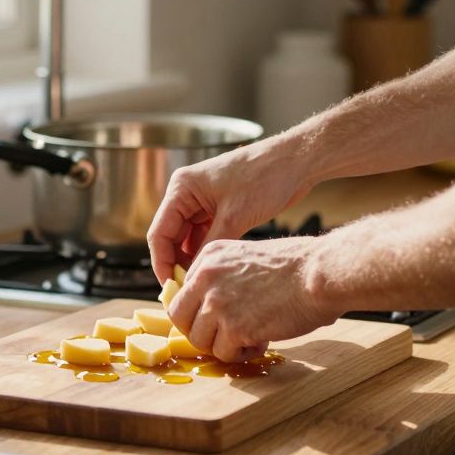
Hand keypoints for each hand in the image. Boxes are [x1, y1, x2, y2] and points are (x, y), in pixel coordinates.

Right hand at [147, 139, 311, 283]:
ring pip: (187, 240)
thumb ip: (210, 247)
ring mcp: (203, 202)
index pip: (159, 233)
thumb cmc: (265, 177)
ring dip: (191, 261)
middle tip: (186, 292)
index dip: (162, 263)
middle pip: (170, 237)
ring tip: (200, 285)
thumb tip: (194, 276)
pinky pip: (204, 236)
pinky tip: (212, 271)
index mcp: (182, 188)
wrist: (295, 162)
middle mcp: (187, 194)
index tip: (171, 288)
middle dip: (176, 264)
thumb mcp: (235, 217)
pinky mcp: (219, 209)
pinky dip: (206, 253)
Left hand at [166, 236, 339, 361]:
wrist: (320, 273)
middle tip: (227, 335)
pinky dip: (241, 355)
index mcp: (209, 256)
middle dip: (202, 332)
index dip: (200, 312)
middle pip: (181, 318)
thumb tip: (211, 307)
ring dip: (223, 345)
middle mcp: (206, 277)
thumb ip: (224, 277)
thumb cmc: (296, 266)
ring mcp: (216, 303)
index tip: (218, 320)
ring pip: (200, 340)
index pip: (184, 293)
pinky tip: (261, 341)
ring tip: (250, 338)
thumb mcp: (247, 259)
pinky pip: (224, 354)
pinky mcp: (233, 328)